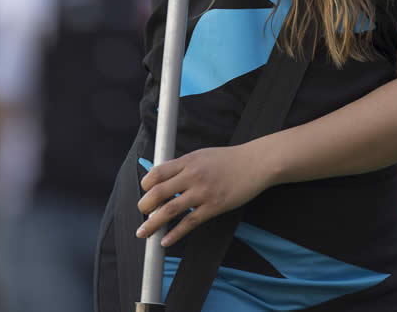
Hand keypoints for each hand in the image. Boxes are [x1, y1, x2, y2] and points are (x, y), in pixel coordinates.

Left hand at [136, 142, 271, 246]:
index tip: (144, 191)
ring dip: (153, 223)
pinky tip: (165, 241)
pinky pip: (189, 223)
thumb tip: (166, 178)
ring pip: (170, 209)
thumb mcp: (203, 155)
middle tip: (141, 213)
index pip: (158, 172)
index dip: (146, 184)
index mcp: (188, 161)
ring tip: (143, 233)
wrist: (255, 163)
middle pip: (159, 192)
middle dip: (145, 205)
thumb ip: (185, 165)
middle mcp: (192, 175)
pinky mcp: (214, 207)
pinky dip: (175, 234)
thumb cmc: (229, 159)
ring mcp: (203, 192)